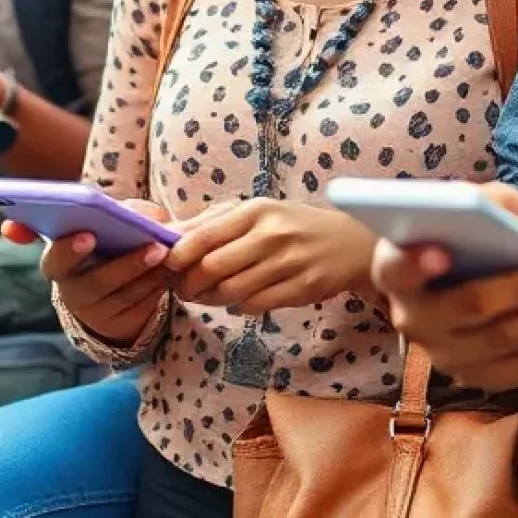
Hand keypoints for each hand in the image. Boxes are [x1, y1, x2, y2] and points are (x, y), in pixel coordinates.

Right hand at [29, 200, 173, 347]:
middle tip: (158, 249)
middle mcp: (71, 293)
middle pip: (97, 282)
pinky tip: (169, 275)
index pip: (55, 261)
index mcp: (58, 264)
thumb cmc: (105, 245)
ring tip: (170, 258)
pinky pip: (139, 311)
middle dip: (129, 265)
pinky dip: (156, 290)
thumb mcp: (107, 227)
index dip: (69, 250)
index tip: (90, 236)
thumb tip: (150, 217)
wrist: (111, 284)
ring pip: (124, 297)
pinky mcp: (117, 328)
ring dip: (150, 276)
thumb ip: (123, 214)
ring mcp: (94, 315)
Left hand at [168, 198, 376, 314]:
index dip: (180, 254)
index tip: (166, 265)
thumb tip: (170, 234)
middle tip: (182, 289)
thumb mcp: (256, 212)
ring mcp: (289, 263)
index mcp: (255, 211)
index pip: (206, 234)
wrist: (350, 242)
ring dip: (210, 299)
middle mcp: (272, 235)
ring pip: (233, 291)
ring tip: (205, 296)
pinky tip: (236, 301)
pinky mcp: (303, 289)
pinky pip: (256, 305)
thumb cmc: (292, 225)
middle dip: (190, 283)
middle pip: (214, 267)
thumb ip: (213, 222)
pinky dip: (238, 307)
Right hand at [370, 183, 517, 390]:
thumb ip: (491, 204)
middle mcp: (413, 319)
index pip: (395, 268)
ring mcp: (446, 354)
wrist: (484, 271)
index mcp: (395, 270)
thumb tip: (514, 225)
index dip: (414, 263)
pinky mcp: (482, 377)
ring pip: (509, 339)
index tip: (442, 251)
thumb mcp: (484, 204)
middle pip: (469, 307)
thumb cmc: (479, 231)